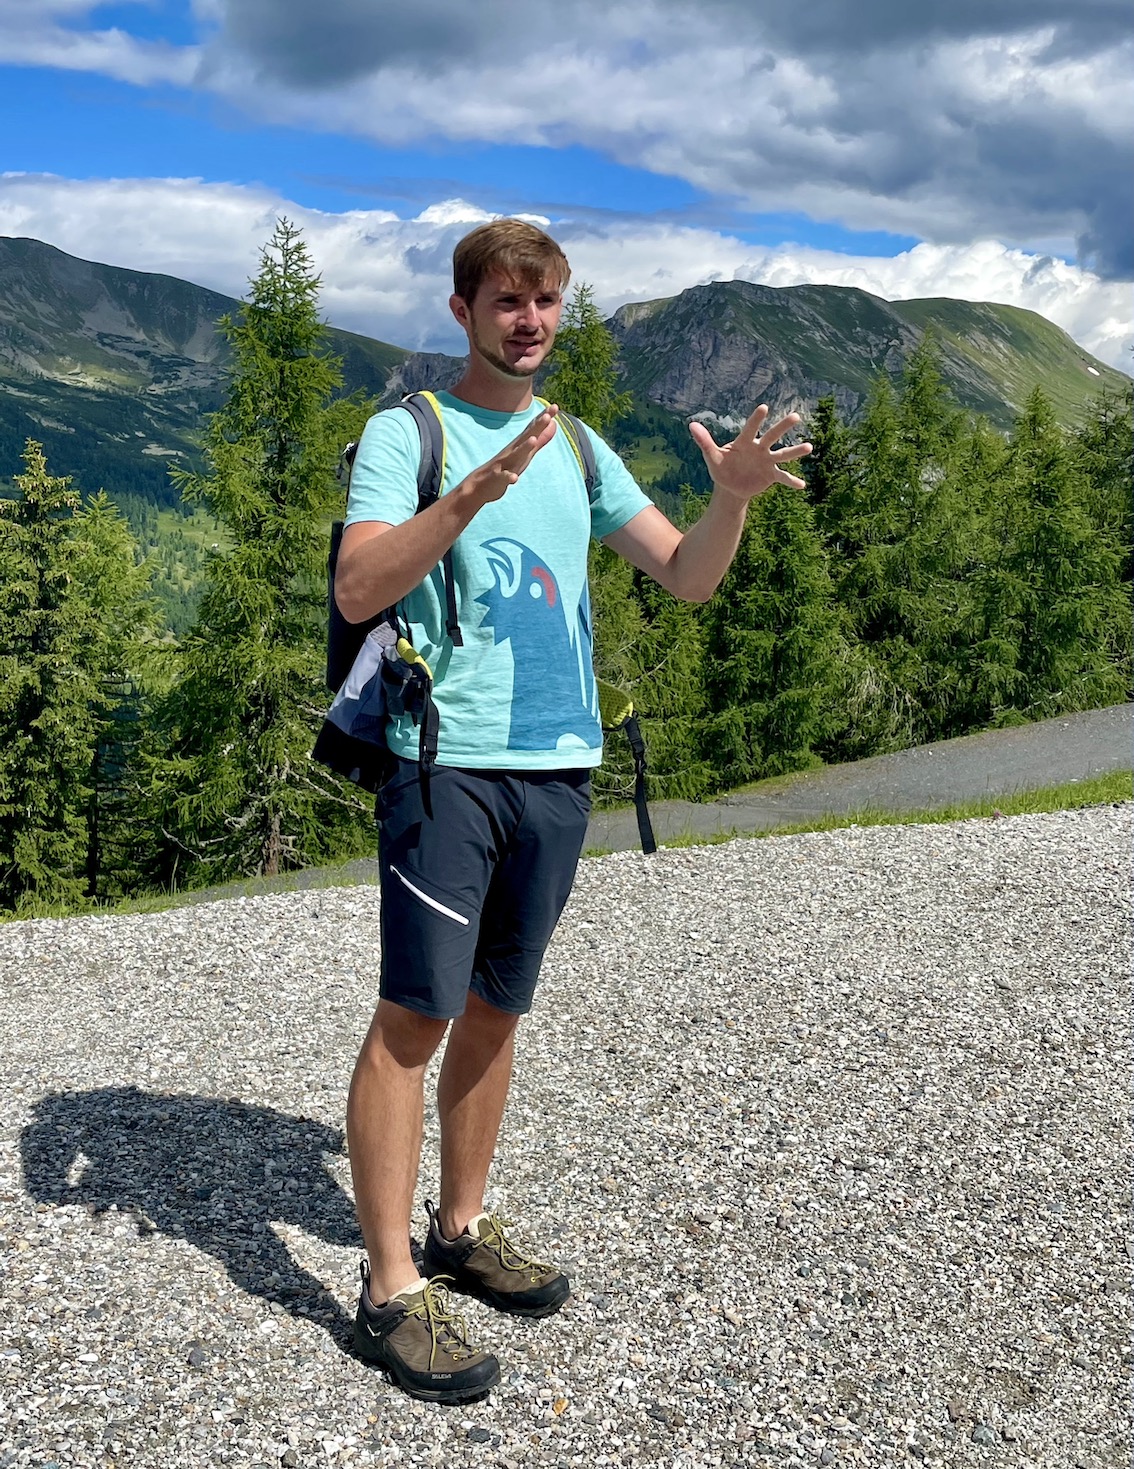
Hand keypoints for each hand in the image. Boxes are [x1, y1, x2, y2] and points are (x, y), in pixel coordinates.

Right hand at [465, 405, 559, 504]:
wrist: (479, 485)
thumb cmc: (506, 467)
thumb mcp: (527, 453)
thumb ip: (540, 439)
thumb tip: (554, 423)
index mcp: (519, 445)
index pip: (533, 429)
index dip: (543, 419)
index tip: (554, 407)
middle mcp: (512, 451)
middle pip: (526, 438)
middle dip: (537, 427)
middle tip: (548, 416)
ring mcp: (503, 465)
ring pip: (515, 455)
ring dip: (524, 448)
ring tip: (533, 440)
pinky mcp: (497, 479)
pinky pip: (503, 478)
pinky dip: (508, 477)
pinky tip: (514, 478)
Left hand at [689, 404, 811, 502]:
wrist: (730, 486)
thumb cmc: (721, 468)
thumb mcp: (711, 457)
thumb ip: (704, 441)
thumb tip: (691, 424)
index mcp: (744, 442)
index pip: (750, 429)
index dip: (756, 419)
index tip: (764, 408)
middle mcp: (759, 449)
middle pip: (772, 436)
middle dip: (783, 427)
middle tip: (796, 416)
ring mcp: (767, 461)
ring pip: (783, 454)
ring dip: (796, 451)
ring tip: (809, 447)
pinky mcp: (771, 475)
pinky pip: (783, 477)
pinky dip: (792, 481)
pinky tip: (802, 485)